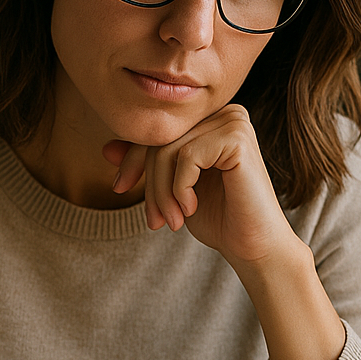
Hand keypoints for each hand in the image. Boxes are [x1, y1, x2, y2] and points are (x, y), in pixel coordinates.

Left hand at [103, 104, 298, 271]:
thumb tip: (106, 148)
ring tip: (171, 221)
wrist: (254, 246)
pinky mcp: (237, 138)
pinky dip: (180, 188)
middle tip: (153, 220)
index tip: (119, 188)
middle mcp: (225, 113)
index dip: (132, 160)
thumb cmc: (219, 218)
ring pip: (169, 150)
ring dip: (162, 193)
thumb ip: (146, 165)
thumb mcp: (172, 189)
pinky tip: (190, 208)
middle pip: (161, 139)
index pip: (158, 131)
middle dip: (148, 183)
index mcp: (211, 120)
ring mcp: (234, 122)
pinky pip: (186, 157)